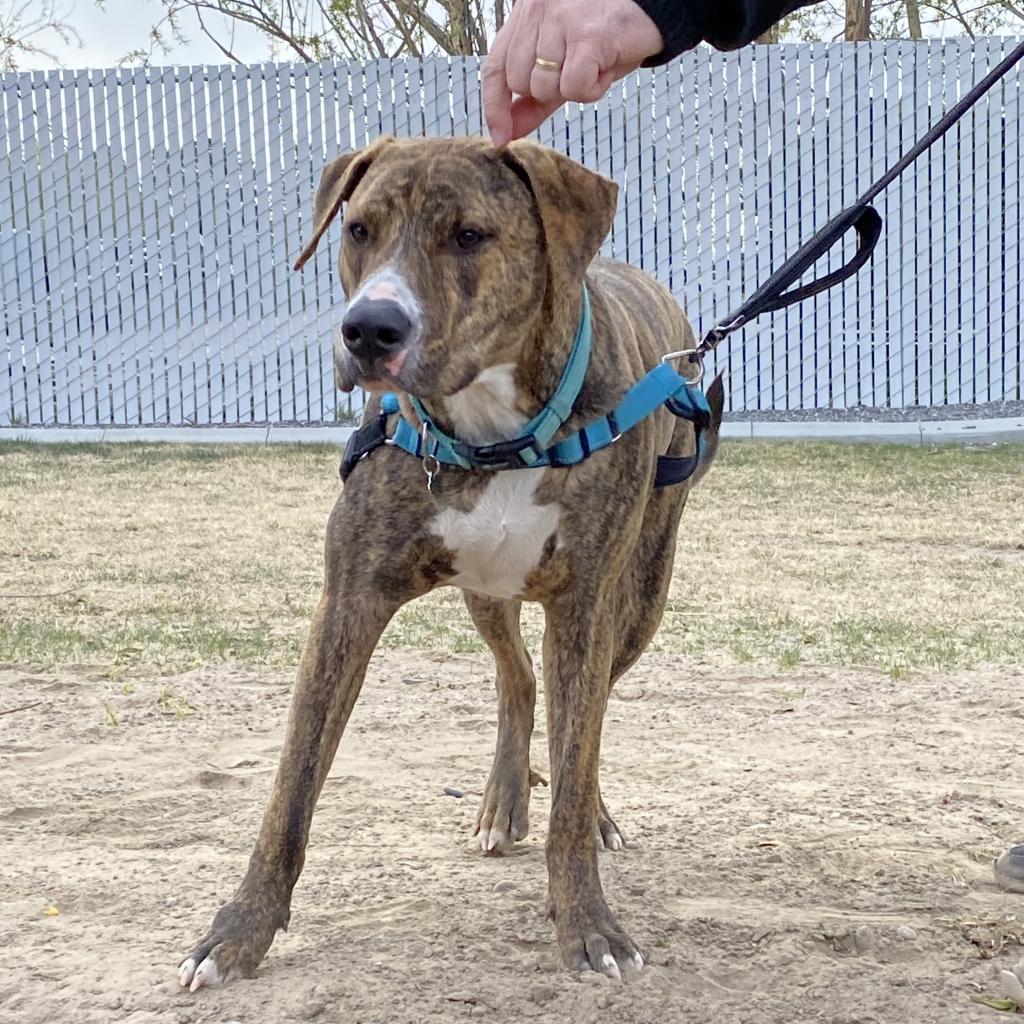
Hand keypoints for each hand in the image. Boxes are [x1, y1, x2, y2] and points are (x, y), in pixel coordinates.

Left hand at [483, 0, 663, 147]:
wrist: (655, 7)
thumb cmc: (608, 35)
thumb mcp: (565, 64)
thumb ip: (534, 97)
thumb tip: (507, 132)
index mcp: (526, 14)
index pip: (495, 67)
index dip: (494, 106)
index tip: (500, 136)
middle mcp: (537, 10)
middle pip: (520, 82)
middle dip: (549, 92)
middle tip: (579, 70)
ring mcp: (559, 20)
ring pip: (546, 87)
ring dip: (575, 89)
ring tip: (597, 63)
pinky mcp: (586, 34)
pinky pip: (574, 88)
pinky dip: (593, 89)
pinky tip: (607, 65)